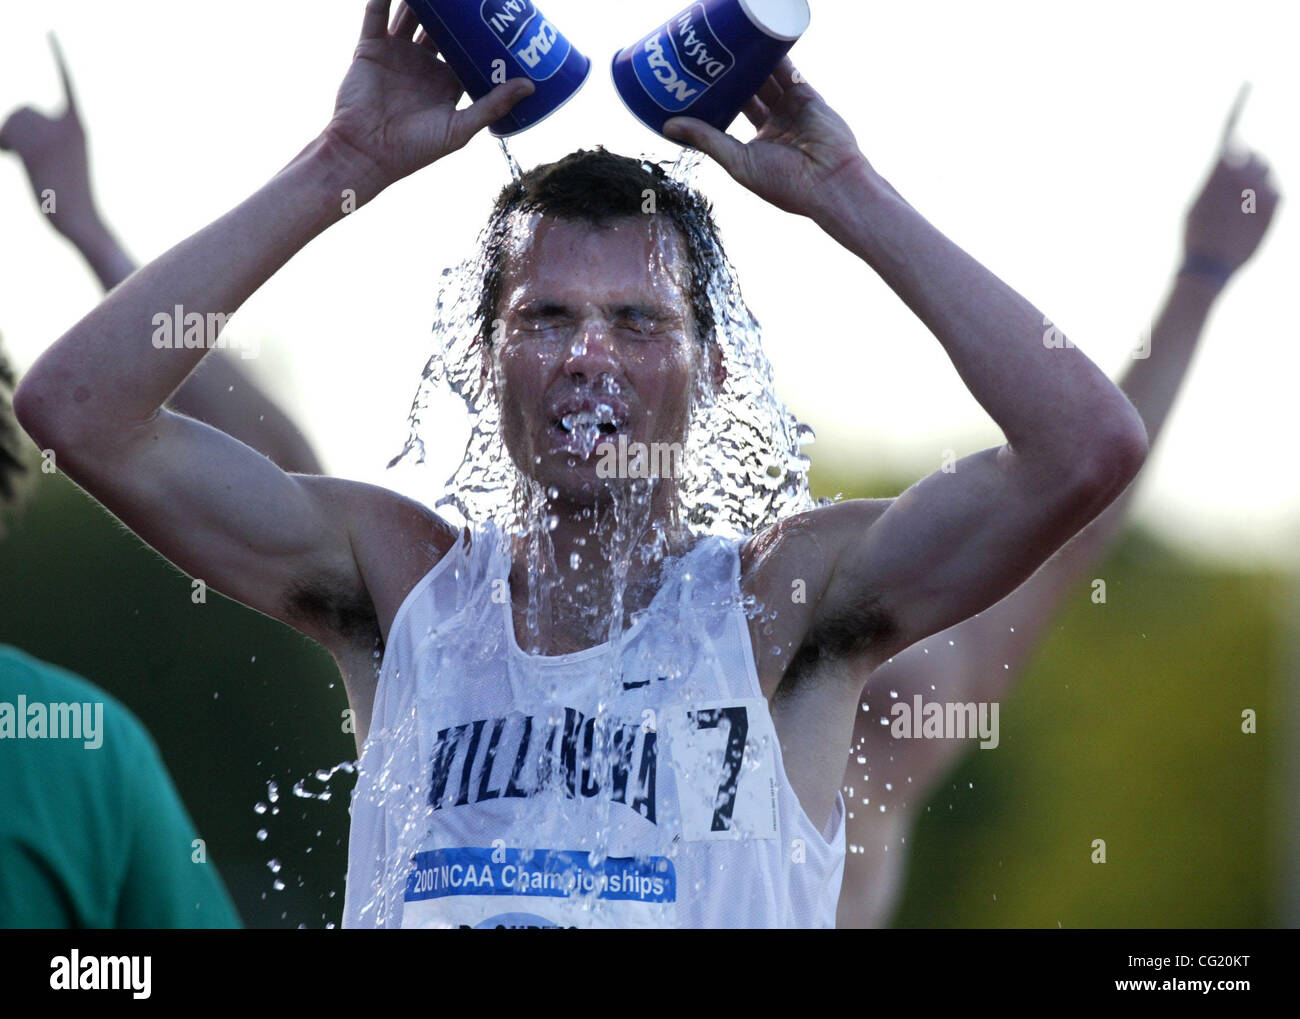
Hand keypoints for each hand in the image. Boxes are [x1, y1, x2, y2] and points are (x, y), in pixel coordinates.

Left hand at [0, 35, 103, 243]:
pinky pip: (7, 134)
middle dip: (15, 130)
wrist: (80, 220)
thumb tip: (8, 137)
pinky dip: (4, 145)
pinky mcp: (34, 149)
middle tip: (24, 156)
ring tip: (23, 164)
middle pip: (23, 109)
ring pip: (12, 122)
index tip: (49, 29)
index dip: (56, 54)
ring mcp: (51, 136)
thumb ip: (44, 142)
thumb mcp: (64, 164)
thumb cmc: (73, 198)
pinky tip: (9, 157)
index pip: (65, 81)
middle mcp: (65, 124)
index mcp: (77, 125)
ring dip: (8, 141)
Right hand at [325, 0, 533, 198]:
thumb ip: (493, 105)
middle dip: (453, 8)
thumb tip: (530, 86)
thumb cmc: (414, 150)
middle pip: (441, 26)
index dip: (478, 31)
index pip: (467, 48)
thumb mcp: (460, 128)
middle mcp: (422, 64)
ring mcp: (396, 53)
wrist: (366, 152)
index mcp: (445, 82)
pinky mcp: (371, 48)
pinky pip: (377, 13)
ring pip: (411, 14)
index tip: (495, 11)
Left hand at [662, 58, 872, 221]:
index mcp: (756, 145)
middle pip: (746, 91)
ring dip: (748, 62)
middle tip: (705, 58)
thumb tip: (668, 125)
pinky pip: (787, 69)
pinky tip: (757, 39)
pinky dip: (773, 54)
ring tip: (726, 45)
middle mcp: (774, 125)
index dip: (713, 99)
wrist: (830, 182)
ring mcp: (791, 108)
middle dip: (728, 76)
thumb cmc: (785, 183)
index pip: (729, 115)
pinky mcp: (807, 95)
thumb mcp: (737, 161)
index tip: (692, 84)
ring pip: (764, 78)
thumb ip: (706, 140)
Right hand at [1183, 96, 1280, 279]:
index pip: (1231, 127)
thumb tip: (1236, 162)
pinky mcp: (1278, 202)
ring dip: (1259, 187)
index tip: (1249, 80)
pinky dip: (1266, 203)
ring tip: (1241, 214)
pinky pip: (1277, 192)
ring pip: (1269, 174)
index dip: (1240, 102)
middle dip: (1250, 169)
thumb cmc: (1196, 234)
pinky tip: (1250, 221)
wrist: (1209, 265)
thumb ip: (1217, 176)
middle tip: (1235, 195)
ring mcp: (1263, 185)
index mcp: (1219, 166)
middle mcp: (1244, 170)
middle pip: (1256, 156)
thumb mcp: (1197, 200)